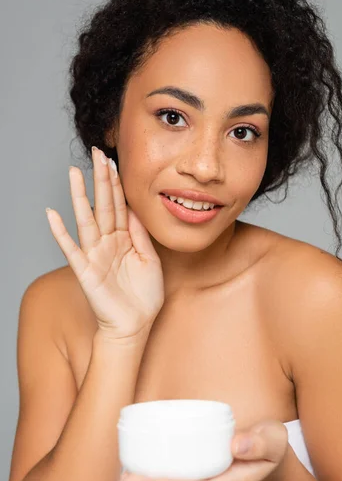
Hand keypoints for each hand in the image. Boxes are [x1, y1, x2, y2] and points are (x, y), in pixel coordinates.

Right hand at [46, 147, 164, 340]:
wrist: (135, 327)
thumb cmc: (144, 297)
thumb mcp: (150, 261)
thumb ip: (141, 236)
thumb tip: (135, 210)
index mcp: (125, 239)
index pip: (119, 205)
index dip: (117, 184)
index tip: (113, 161)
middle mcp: (108, 243)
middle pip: (103, 205)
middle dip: (101, 180)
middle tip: (97, 154)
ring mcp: (95, 255)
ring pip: (87, 220)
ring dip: (80, 196)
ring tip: (74, 173)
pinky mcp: (86, 271)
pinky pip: (72, 249)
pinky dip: (61, 233)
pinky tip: (52, 215)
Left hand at [117, 418, 288, 480]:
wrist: (271, 450)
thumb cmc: (271, 445)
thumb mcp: (272, 440)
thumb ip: (259, 442)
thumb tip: (237, 444)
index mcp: (233, 480)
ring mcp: (208, 478)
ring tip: (124, 480)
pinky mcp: (202, 469)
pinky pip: (178, 475)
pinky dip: (157, 474)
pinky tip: (140, 469)